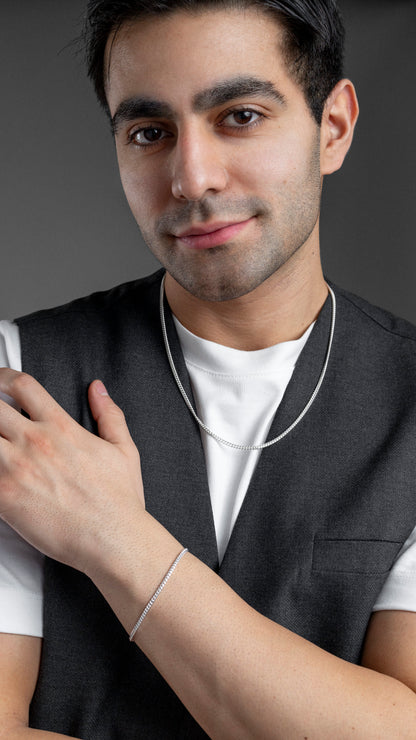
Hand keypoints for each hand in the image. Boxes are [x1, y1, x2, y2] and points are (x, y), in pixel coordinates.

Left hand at [0, 369, 143, 575]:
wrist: (113, 539)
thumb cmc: (119, 499)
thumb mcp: (124, 448)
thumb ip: (109, 414)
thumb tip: (98, 389)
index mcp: (61, 427)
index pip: (22, 385)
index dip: (2, 377)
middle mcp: (35, 442)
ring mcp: (16, 468)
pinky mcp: (4, 497)